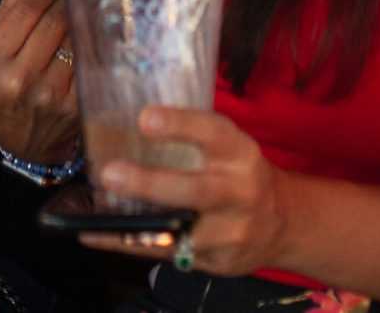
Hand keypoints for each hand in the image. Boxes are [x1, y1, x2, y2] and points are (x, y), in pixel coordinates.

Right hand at [0, 0, 79, 163]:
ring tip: (78, 8)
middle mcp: (20, 79)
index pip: (26, 9)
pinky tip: (89, 31)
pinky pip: (89, 58)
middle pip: (54, 19)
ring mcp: (50, 94)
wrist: (23, 142)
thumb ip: (5, 11)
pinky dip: (92, 39)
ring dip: (80, 16)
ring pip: (75, 35)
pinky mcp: (75, 104)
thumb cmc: (2, 89)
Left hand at [80, 107, 295, 279]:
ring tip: (96, 217)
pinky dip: (131, 245)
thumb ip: (191, 138)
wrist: (282, 222)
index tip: (144, 118)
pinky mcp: (217, 261)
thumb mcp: (229, 148)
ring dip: (138, 226)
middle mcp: (240, 193)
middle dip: (151, 184)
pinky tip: (98, 235)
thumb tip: (126, 123)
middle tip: (110, 173)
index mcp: (241, 154)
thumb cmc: (240, 175)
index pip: (213, 133)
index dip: (180, 124)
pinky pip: (168, 255)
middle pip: (197, 190)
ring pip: (183, 232)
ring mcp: (231, 233)